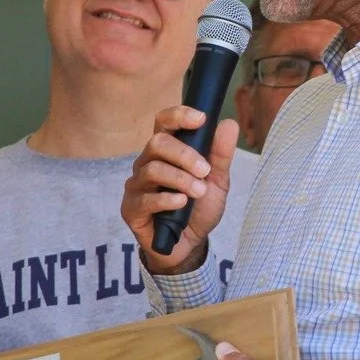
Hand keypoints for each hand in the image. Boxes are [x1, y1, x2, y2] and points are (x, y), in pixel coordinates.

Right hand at [121, 107, 239, 274]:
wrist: (190, 244)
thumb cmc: (198, 208)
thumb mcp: (217, 181)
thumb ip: (221, 155)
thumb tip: (229, 124)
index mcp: (166, 152)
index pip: (164, 122)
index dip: (179, 116)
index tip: (201, 119)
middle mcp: (147, 164)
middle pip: (157, 143)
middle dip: (184, 154)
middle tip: (205, 170)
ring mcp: (137, 186)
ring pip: (152, 169)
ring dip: (180, 179)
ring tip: (199, 191)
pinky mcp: (131, 209)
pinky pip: (145, 199)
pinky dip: (167, 199)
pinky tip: (182, 203)